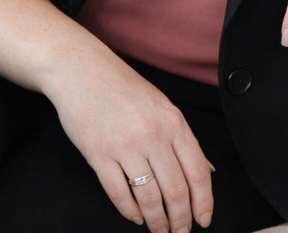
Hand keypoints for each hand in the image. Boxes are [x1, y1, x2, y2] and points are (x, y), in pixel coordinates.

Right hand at [44, 55, 214, 232]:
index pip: (198, 171)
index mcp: (173, 121)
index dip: (204, 202)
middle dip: (181, 219)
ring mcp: (125, 145)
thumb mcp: (162, 105)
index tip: (203, 220)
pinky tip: (135, 217)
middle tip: (180, 232)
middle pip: (176, 190)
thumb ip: (183, 139)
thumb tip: (207, 170)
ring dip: (156, 220)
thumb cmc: (122, 87)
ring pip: (149, 197)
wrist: (80, 70)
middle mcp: (153, 134)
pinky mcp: (98, 154)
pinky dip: (129, 211)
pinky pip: (118, 193)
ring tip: (159, 229)